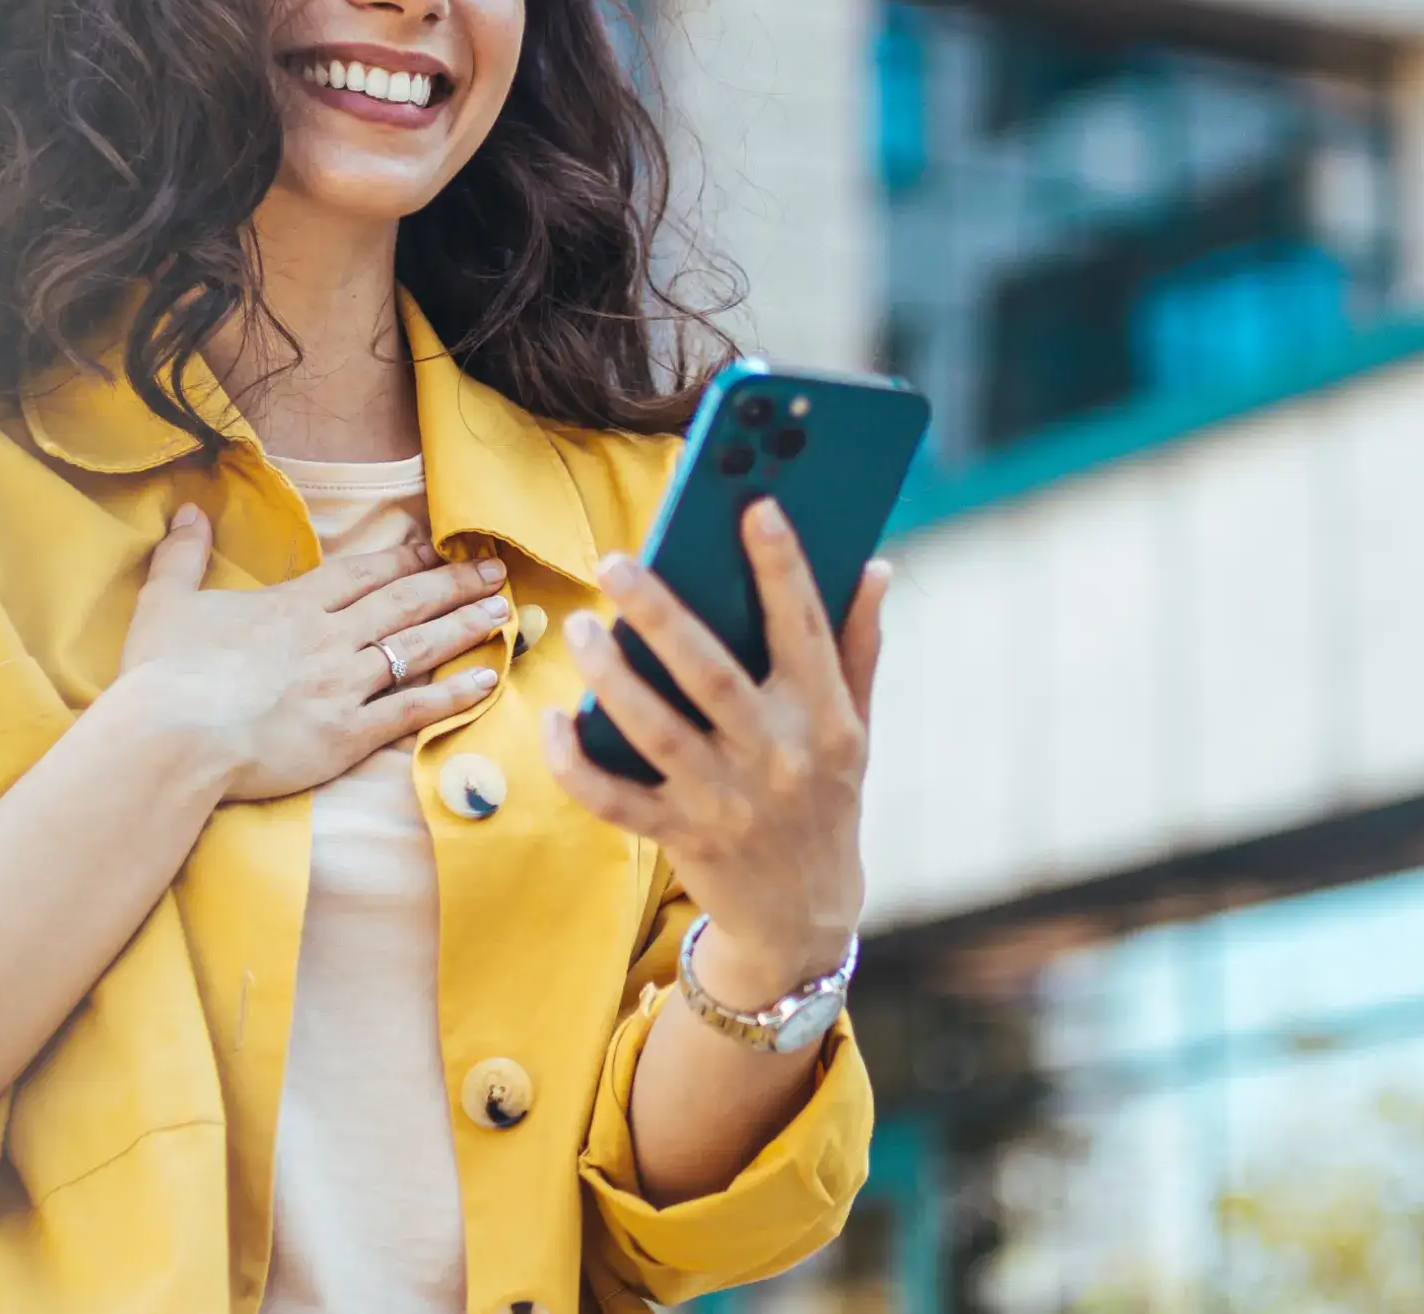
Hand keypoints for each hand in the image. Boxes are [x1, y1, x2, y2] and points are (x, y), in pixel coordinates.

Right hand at [104, 504, 510, 806]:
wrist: (173, 736)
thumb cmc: (163, 673)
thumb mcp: (165, 602)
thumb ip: (182, 555)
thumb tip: (187, 510)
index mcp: (291, 605)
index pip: (362, 573)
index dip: (404, 558)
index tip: (437, 549)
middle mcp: (328, 638)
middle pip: (403, 602)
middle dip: (452, 584)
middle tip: (494, 573)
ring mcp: (342, 686)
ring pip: (417, 648)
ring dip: (463, 628)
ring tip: (502, 613)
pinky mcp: (347, 735)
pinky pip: (412, 710)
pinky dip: (452, 696)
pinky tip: (486, 683)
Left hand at [539, 497, 893, 1000]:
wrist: (803, 915)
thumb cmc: (824, 798)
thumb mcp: (855, 729)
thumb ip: (857, 648)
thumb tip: (873, 566)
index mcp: (826, 721)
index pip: (804, 630)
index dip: (782, 568)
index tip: (755, 506)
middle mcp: (778, 758)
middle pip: (710, 674)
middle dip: (662, 614)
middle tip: (615, 562)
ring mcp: (726, 801)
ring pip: (655, 730)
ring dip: (609, 677)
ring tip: (581, 627)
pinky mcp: (679, 837)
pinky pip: (612, 798)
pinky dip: (573, 761)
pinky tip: (550, 717)